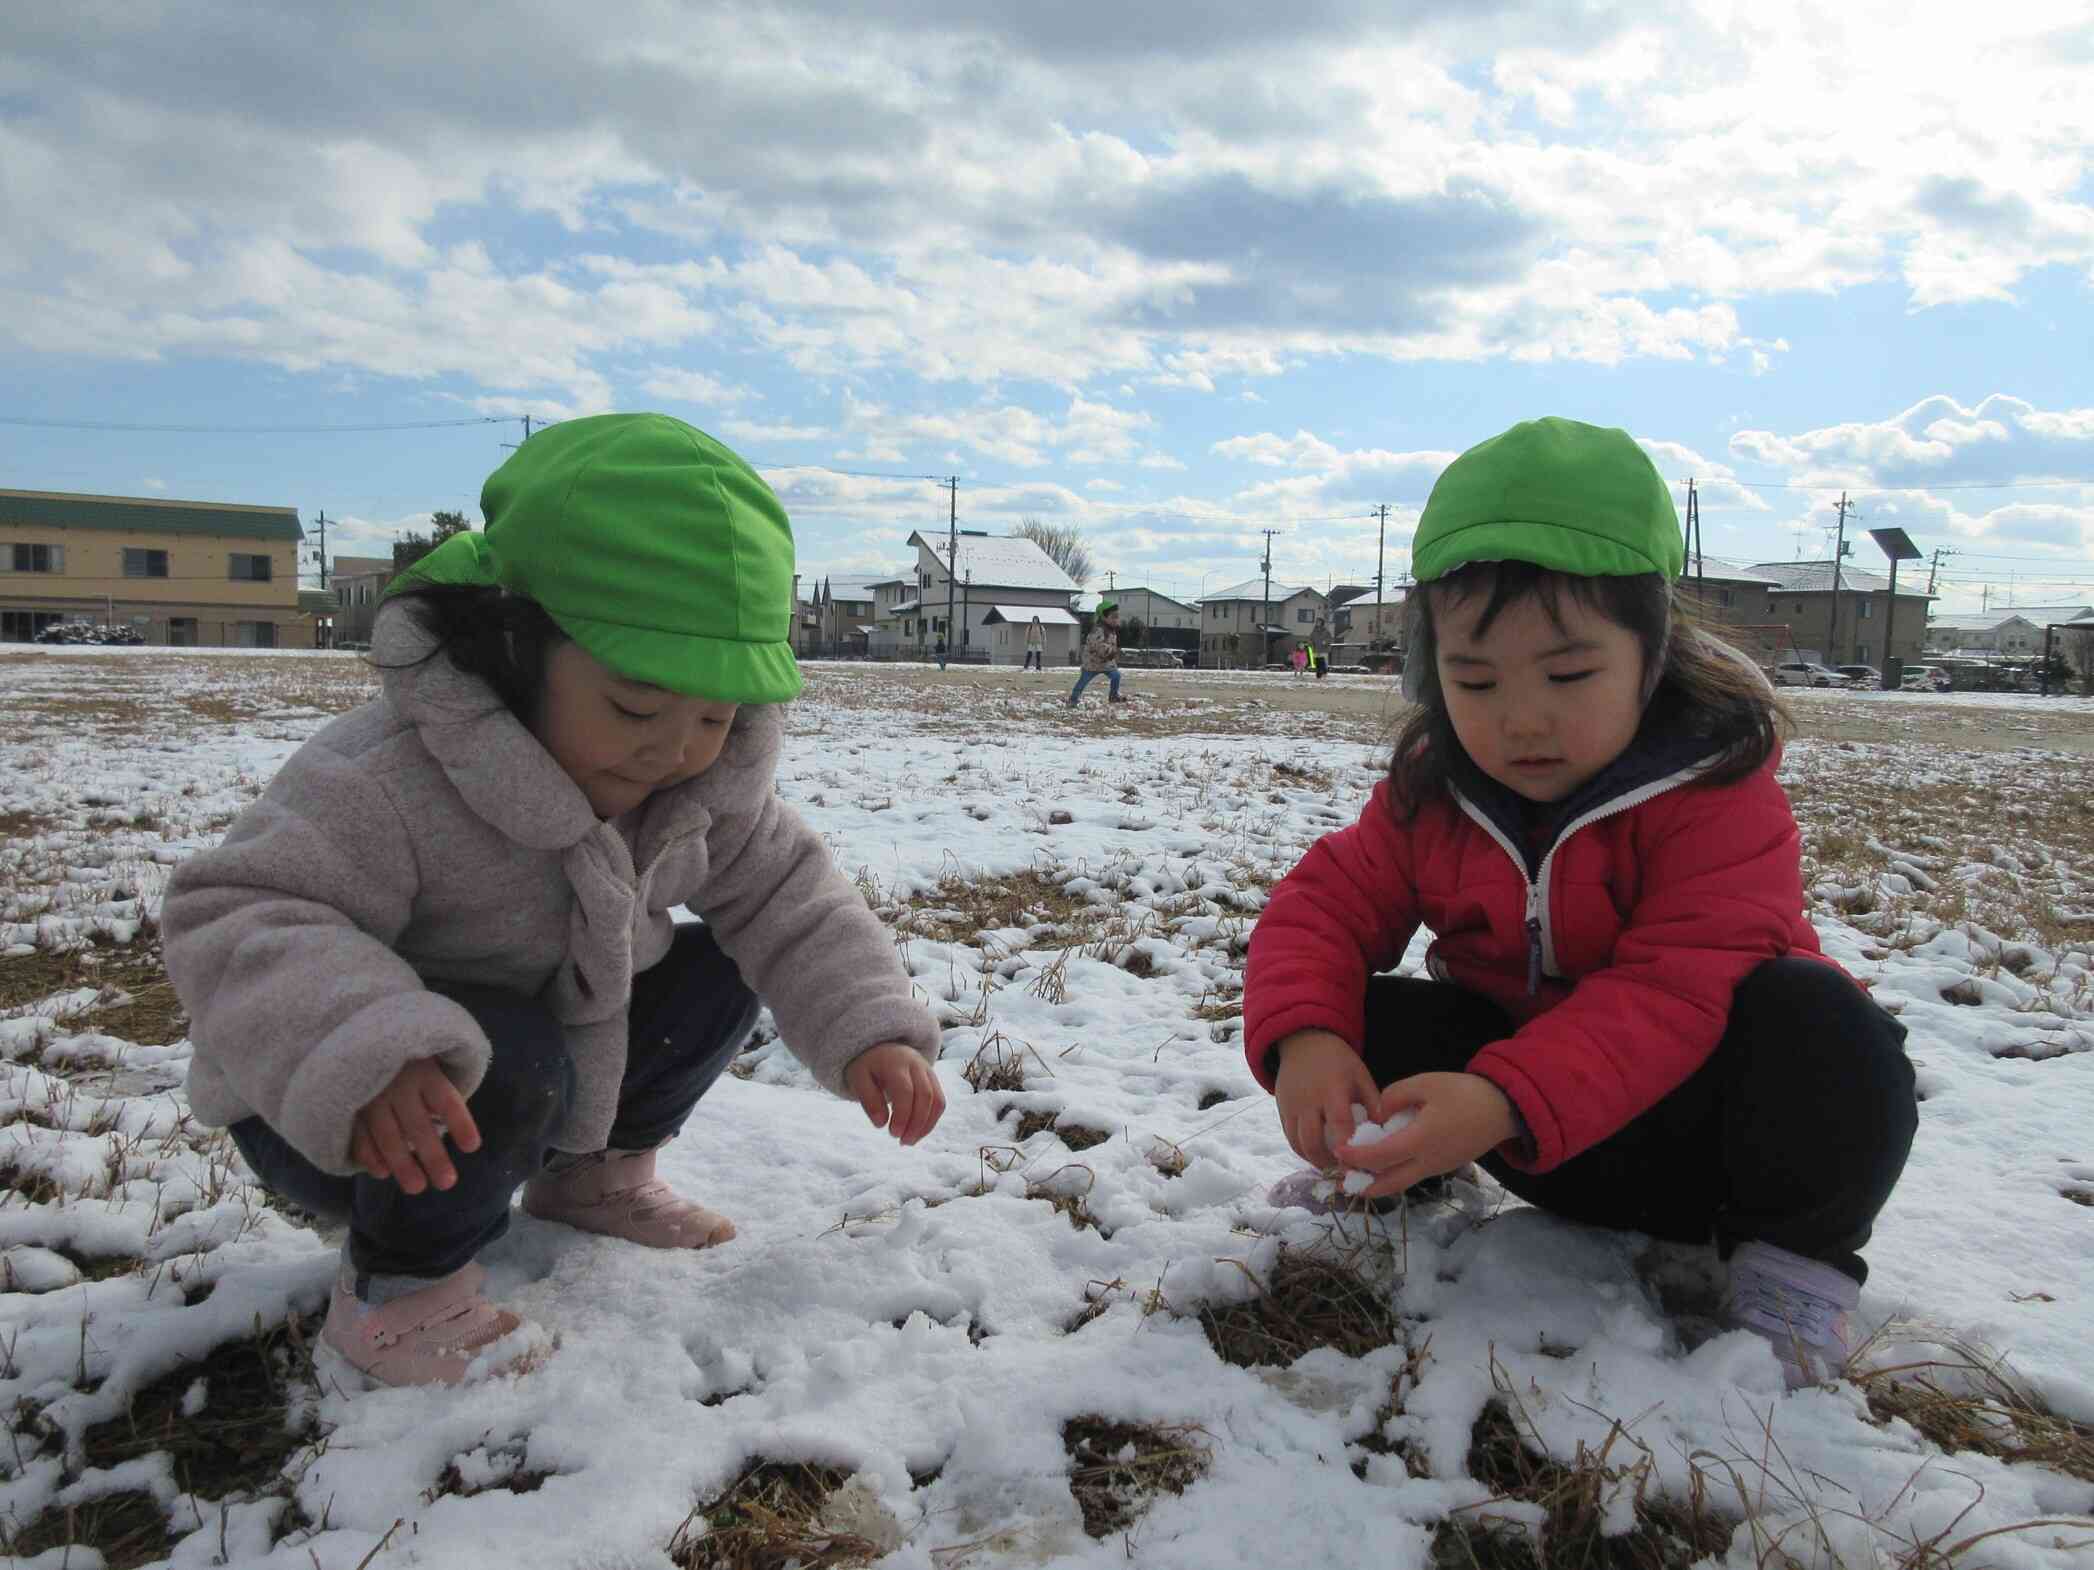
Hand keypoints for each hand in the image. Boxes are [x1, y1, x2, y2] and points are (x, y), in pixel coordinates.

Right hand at [350, 1058, 481, 1193]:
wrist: (358, 1040)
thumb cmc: (406, 1060)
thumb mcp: (427, 1064)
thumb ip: (437, 1093)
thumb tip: (448, 1128)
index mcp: (425, 1072)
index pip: (446, 1101)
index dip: (460, 1123)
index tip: (472, 1147)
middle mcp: (399, 1085)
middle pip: (419, 1125)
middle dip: (433, 1156)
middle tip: (447, 1183)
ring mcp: (372, 1096)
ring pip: (388, 1135)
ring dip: (402, 1164)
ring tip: (418, 1188)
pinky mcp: (350, 1105)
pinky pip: (359, 1133)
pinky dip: (369, 1154)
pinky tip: (382, 1173)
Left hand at [845, 1044, 945, 1144]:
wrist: (882, 1048)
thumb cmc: (868, 1067)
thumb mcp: (859, 1079)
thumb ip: (869, 1100)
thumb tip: (881, 1124)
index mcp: (895, 1063)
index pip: (905, 1091)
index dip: (902, 1115)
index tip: (893, 1133)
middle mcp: (916, 1065)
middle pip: (925, 1096)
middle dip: (916, 1123)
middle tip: (902, 1141)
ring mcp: (928, 1072)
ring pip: (937, 1100)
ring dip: (926, 1125)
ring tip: (910, 1141)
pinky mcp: (934, 1080)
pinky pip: (939, 1102)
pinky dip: (931, 1121)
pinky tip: (917, 1133)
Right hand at [1272, 1030, 1379, 1167]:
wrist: (1303, 1042)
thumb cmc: (1337, 1060)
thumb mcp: (1360, 1074)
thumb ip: (1373, 1102)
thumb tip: (1386, 1132)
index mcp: (1332, 1090)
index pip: (1339, 1125)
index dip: (1348, 1149)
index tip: (1359, 1165)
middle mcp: (1308, 1101)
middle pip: (1312, 1142)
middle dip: (1328, 1163)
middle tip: (1344, 1171)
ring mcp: (1291, 1106)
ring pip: (1297, 1145)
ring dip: (1314, 1160)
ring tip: (1331, 1166)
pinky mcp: (1281, 1110)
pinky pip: (1289, 1138)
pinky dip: (1303, 1150)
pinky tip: (1317, 1154)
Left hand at [1335, 1071, 1517, 1198]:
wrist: (1502, 1108)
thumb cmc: (1463, 1093)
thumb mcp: (1425, 1083)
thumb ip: (1394, 1097)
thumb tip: (1378, 1113)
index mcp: (1420, 1141)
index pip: (1379, 1156)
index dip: (1355, 1157)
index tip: (1338, 1152)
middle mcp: (1427, 1162)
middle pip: (1389, 1184)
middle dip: (1363, 1185)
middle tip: (1341, 1182)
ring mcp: (1438, 1167)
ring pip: (1401, 1182)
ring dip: (1378, 1182)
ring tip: (1357, 1177)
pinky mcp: (1445, 1165)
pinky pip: (1413, 1175)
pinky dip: (1394, 1174)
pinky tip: (1383, 1164)